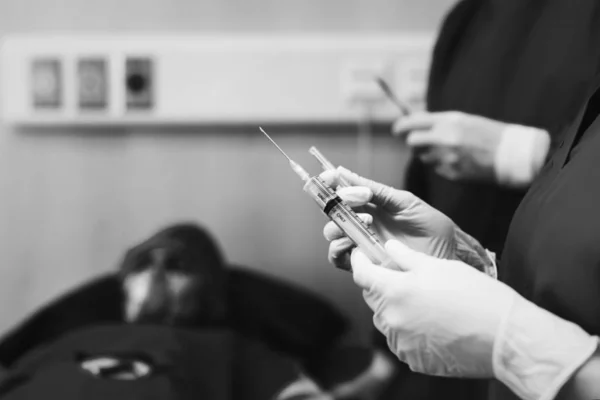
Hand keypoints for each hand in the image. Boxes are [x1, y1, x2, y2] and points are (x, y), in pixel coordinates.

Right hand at [320, 167, 456, 269]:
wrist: (445, 257)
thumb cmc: (431, 229)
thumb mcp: (407, 202)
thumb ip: (379, 192)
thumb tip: (349, 179)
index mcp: (373, 205)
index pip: (345, 191)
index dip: (332, 182)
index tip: (327, 176)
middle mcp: (362, 223)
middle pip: (333, 211)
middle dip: (333, 202)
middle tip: (346, 198)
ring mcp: (361, 243)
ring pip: (332, 232)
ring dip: (339, 224)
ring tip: (365, 220)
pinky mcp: (362, 264)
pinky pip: (337, 257)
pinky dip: (337, 248)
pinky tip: (352, 243)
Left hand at [351, 240, 598, 399]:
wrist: (503, 336)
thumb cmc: (475, 295)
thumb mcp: (439, 266)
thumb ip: (406, 256)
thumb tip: (389, 247)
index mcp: (394, 291)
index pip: (362, 274)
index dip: (360, 261)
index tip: (362, 255)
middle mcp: (391, 319)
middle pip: (374, 298)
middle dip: (383, 286)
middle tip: (403, 278)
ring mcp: (401, 342)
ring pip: (387, 320)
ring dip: (396, 309)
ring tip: (424, 303)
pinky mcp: (414, 360)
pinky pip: (401, 341)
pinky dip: (409, 331)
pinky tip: (431, 324)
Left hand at [393, 111, 505, 181]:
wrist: (511, 154)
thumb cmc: (488, 133)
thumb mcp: (463, 119)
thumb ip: (438, 121)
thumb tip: (415, 122)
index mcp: (448, 121)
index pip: (412, 123)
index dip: (401, 127)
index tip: (397, 129)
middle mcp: (444, 139)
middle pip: (412, 142)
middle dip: (413, 142)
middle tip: (420, 141)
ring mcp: (447, 158)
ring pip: (423, 157)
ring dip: (428, 154)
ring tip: (448, 150)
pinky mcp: (452, 173)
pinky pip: (436, 168)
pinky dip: (441, 164)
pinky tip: (457, 160)